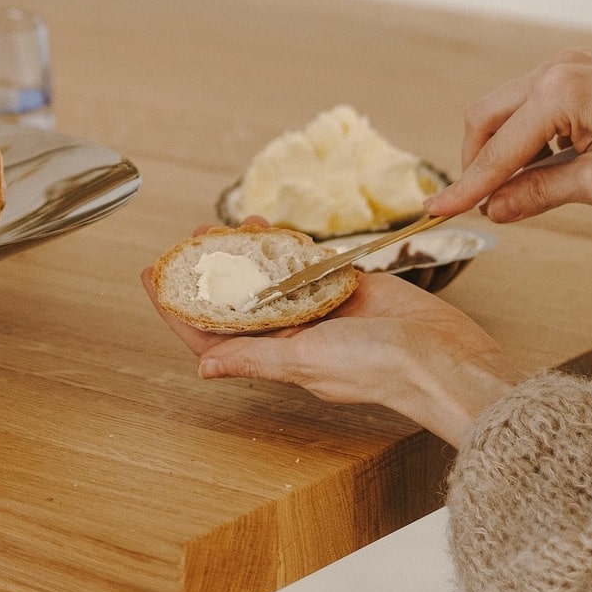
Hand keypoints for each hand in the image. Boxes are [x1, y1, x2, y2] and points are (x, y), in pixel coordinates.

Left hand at [142, 265, 517, 446]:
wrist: (440, 355)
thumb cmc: (375, 367)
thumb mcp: (304, 362)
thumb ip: (253, 360)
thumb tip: (203, 368)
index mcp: (273, 356)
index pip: (209, 333)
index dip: (176, 307)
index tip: (151, 278)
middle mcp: (290, 334)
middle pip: (235, 299)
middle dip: (208, 270)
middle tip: (189, 238)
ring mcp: (317, 309)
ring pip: (268, 276)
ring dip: (244, 251)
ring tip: (224, 224)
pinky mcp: (345, 287)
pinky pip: (306, 263)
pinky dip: (285, 245)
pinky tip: (267, 228)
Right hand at [426, 49, 591, 221]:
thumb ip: (539, 193)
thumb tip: (494, 210)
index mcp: (560, 93)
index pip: (495, 151)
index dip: (465, 188)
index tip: (435, 212)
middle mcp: (556, 70)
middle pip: (483, 118)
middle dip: (476, 162)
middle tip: (485, 202)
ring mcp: (567, 66)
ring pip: (502, 110)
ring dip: (501, 150)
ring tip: (524, 186)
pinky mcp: (578, 71)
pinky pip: (529, 104)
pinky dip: (524, 136)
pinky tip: (546, 162)